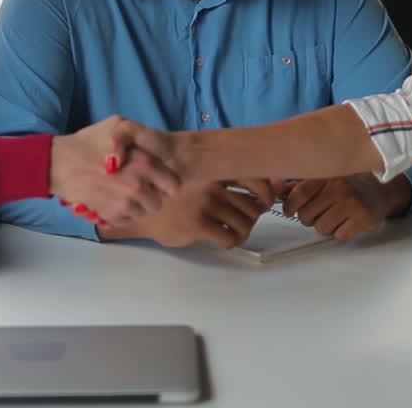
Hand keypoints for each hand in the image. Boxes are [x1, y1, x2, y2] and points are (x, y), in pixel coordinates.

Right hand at [50, 116, 180, 225]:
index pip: (173, 185)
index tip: (157, 179)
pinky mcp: (110, 216)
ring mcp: (124, 204)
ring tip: (122, 191)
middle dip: (152, 195)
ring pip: (143, 213)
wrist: (59, 164)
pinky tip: (112, 199)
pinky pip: (127, 220)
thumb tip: (147, 159)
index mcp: (144, 164)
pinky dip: (122, 213)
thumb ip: (137, 135)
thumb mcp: (117, 123)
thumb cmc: (88, 142)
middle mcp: (137, 187)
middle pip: (159, 202)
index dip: (166, 182)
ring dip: (137, 205)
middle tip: (137, 185)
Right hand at [98, 181, 268, 248]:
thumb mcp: (200, 179)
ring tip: (234, 232)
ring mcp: (206, 204)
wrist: (143, 209)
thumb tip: (266, 185)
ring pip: (245, 223)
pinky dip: (232, 242)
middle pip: (253, 205)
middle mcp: (212, 184)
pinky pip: (230, 237)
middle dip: (253, 217)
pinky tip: (223, 240)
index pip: (256, 178)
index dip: (268, 194)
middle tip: (245, 221)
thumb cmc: (175, 196)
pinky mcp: (199, 224)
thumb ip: (225, 180)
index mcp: (214, 170)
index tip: (266, 203)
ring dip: (244, 232)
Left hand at [281, 174, 410, 240]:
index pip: (298, 194)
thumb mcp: (325, 177)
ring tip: (336, 215)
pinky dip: (341, 232)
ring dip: (325, 225)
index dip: (290, 206)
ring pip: (321, 228)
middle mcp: (340, 187)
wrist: (384, 189)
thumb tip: (277, 190)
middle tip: (320, 211)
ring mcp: (353, 203)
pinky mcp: (364, 219)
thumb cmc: (352, 183)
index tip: (290, 209)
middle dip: (309, 217)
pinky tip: (348, 220)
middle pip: (306, 215)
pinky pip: (339, 236)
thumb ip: (300, 184)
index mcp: (328, 174)